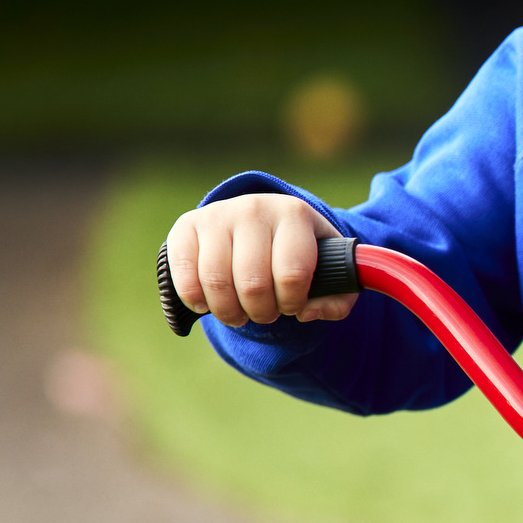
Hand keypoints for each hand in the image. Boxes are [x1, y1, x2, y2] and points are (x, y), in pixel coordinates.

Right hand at [163, 193, 354, 328]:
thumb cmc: (298, 252)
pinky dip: (196, 300)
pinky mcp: (187, 226)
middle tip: (265, 313)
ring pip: (216, 282)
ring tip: (239, 313)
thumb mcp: (330, 269)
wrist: (261, 221)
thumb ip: (338, 298)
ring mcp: (218, 214)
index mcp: (295, 215)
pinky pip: (185, 273)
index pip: (292, 274)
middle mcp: (254, 208)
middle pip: (253, 283)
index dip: (292, 303)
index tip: (293, 305)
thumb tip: (307, 312)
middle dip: (261, 312)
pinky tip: (208, 304)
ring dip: (229, 312)